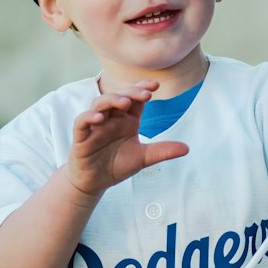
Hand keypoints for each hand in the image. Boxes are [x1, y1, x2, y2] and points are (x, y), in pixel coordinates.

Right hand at [65, 84, 188, 196]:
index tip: (155, 85)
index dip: (142, 89)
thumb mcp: (143, 158)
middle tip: (145, 94)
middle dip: (131, 93)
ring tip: (125, 102)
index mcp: (126, 120)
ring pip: (99, 104)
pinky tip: (99, 118)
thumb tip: (187, 149)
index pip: (135, 99)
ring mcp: (95, 126)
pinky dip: (89, 117)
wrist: (95, 182)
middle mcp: (111, 119)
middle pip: (118, 97)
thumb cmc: (117, 165)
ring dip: (111, 100)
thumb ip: (162, 151)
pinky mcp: (81, 137)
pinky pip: (82, 122)